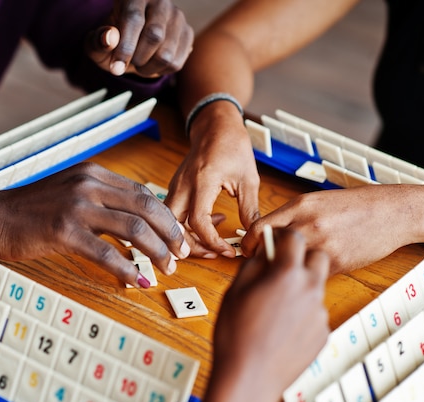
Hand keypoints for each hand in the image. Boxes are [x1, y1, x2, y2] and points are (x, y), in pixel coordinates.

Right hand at [0, 163, 190, 287]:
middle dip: (170, 233)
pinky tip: (137, 282)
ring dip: (156, 252)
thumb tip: (136, 223)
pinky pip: (106, 253)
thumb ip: (102, 200)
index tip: (177, 237)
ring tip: (166, 269)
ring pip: (133, 228)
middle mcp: (89, 184)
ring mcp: (77, 206)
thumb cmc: (32, 210)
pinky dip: (127, 270)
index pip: (143, 193)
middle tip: (182, 254)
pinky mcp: (63, 231)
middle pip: (146, 207)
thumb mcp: (70, 192)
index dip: (166, 217)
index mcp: (94, 174)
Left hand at [85, 0, 192, 76]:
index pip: (134, 19)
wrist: (132, 40)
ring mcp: (177, 17)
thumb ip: (98, 40)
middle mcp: (160, 2)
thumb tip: (109, 39)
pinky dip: (160, 71)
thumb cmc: (114, 39)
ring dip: (148, 68)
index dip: (125, 47)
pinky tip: (152, 64)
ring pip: (166, 54)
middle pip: (154, 36)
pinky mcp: (187, 34)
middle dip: (137, 59)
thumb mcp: (97, 41)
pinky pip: (176, 63)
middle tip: (129, 61)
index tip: (116, 69)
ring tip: (139, 63)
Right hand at [165, 109, 259, 256]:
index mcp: (202, 180)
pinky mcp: (175, 188)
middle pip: (174, 227)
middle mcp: (183, 185)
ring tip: (213, 242)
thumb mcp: (248, 178)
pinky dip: (189, 226)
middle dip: (192, 246)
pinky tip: (212, 221)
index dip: (212, 241)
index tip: (227, 250)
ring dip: (189, 238)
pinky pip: (175, 214)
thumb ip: (249, 209)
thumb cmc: (232, 145)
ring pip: (170, 223)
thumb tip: (252, 234)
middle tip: (214, 254)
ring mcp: (176, 186)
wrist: (215, 126)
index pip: (198, 221)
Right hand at [199, 228, 329, 401]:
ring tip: (275, 304)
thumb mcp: (236, 290)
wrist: (249, 377)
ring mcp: (319, 313)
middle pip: (318, 256)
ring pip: (316, 286)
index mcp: (287, 274)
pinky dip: (302, 312)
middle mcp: (310, 289)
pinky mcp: (322, 333)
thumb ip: (254, 264)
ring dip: (301, 285)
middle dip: (302, 256)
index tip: (275, 240)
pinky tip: (281, 326)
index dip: (282, 235)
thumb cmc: (236, 334)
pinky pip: (315, 312)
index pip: (294, 238)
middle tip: (282, 266)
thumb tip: (264, 252)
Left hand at [242, 186, 414, 274]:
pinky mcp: (337, 262)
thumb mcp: (316, 201)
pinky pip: (311, 274)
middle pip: (268, 249)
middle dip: (262, 260)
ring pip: (289, 265)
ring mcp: (322, 244)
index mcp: (299, 206)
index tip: (247, 251)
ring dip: (284, 270)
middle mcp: (307, 224)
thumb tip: (266, 236)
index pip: (259, 228)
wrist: (391, 212)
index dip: (248, 244)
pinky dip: (307, 276)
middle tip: (263, 266)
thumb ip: (290, 216)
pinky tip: (311, 273)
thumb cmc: (353, 206)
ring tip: (286, 272)